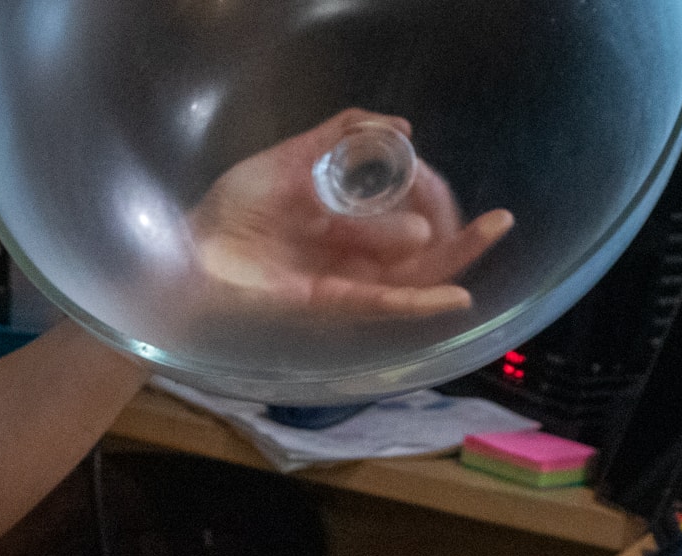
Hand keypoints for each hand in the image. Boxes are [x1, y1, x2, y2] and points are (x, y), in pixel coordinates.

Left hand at [190, 109, 513, 317]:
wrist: (182, 252)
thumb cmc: (228, 212)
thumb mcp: (288, 161)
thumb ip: (337, 138)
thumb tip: (399, 125)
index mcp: (344, 229)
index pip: (407, 216)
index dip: (432, 198)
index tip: (440, 178)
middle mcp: (349, 261)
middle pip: (421, 253)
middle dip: (463, 236)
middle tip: (499, 219)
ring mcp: (341, 284)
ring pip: (412, 278)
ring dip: (455, 259)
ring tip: (490, 231)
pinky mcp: (326, 304)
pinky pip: (380, 304)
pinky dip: (418, 302)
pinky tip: (454, 296)